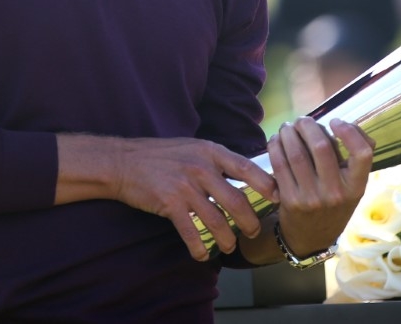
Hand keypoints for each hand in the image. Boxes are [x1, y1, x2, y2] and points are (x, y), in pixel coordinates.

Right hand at [109, 137, 278, 261]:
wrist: (124, 162)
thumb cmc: (160, 155)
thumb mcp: (192, 147)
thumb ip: (216, 159)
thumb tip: (243, 173)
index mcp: (210, 151)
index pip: (246, 168)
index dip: (266, 185)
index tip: (277, 198)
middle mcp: (201, 168)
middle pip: (236, 200)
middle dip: (249, 221)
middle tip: (253, 231)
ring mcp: (185, 186)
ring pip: (217, 220)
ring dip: (226, 238)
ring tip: (229, 246)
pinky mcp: (170, 204)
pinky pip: (191, 232)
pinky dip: (199, 247)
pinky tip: (202, 254)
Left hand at [267, 117, 373, 258]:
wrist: (311, 237)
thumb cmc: (335, 203)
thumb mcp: (353, 186)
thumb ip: (356, 157)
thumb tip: (351, 125)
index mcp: (356, 187)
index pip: (362, 154)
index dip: (349, 132)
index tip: (335, 121)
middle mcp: (335, 193)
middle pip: (321, 147)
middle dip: (307, 126)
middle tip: (302, 120)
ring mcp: (311, 198)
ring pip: (296, 154)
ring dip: (288, 133)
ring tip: (287, 127)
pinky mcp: (289, 200)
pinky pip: (280, 165)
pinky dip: (276, 147)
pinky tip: (276, 140)